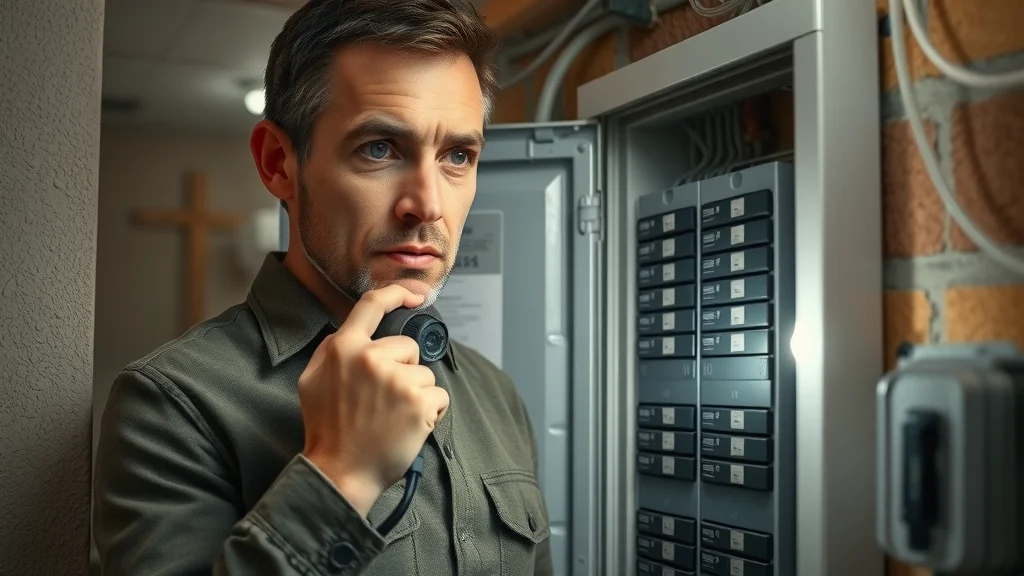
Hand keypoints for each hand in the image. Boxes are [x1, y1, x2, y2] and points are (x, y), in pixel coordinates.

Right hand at [298, 285, 449, 516]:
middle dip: (403, 370)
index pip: (372, 305)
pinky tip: (409, 427)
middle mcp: (370, 358)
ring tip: (393, 417)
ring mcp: (396, 380)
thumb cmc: (328, 429)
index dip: (398, 292)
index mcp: (343, 348)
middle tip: (383, 401)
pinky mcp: (418, 402)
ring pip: (424, 374)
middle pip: (408, 348)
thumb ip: (334, 350)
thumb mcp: (313, 380)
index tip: (415, 294)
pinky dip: (430, 412)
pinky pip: (439, 396)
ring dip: (417, 394)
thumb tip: (356, 332)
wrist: (340, 472)